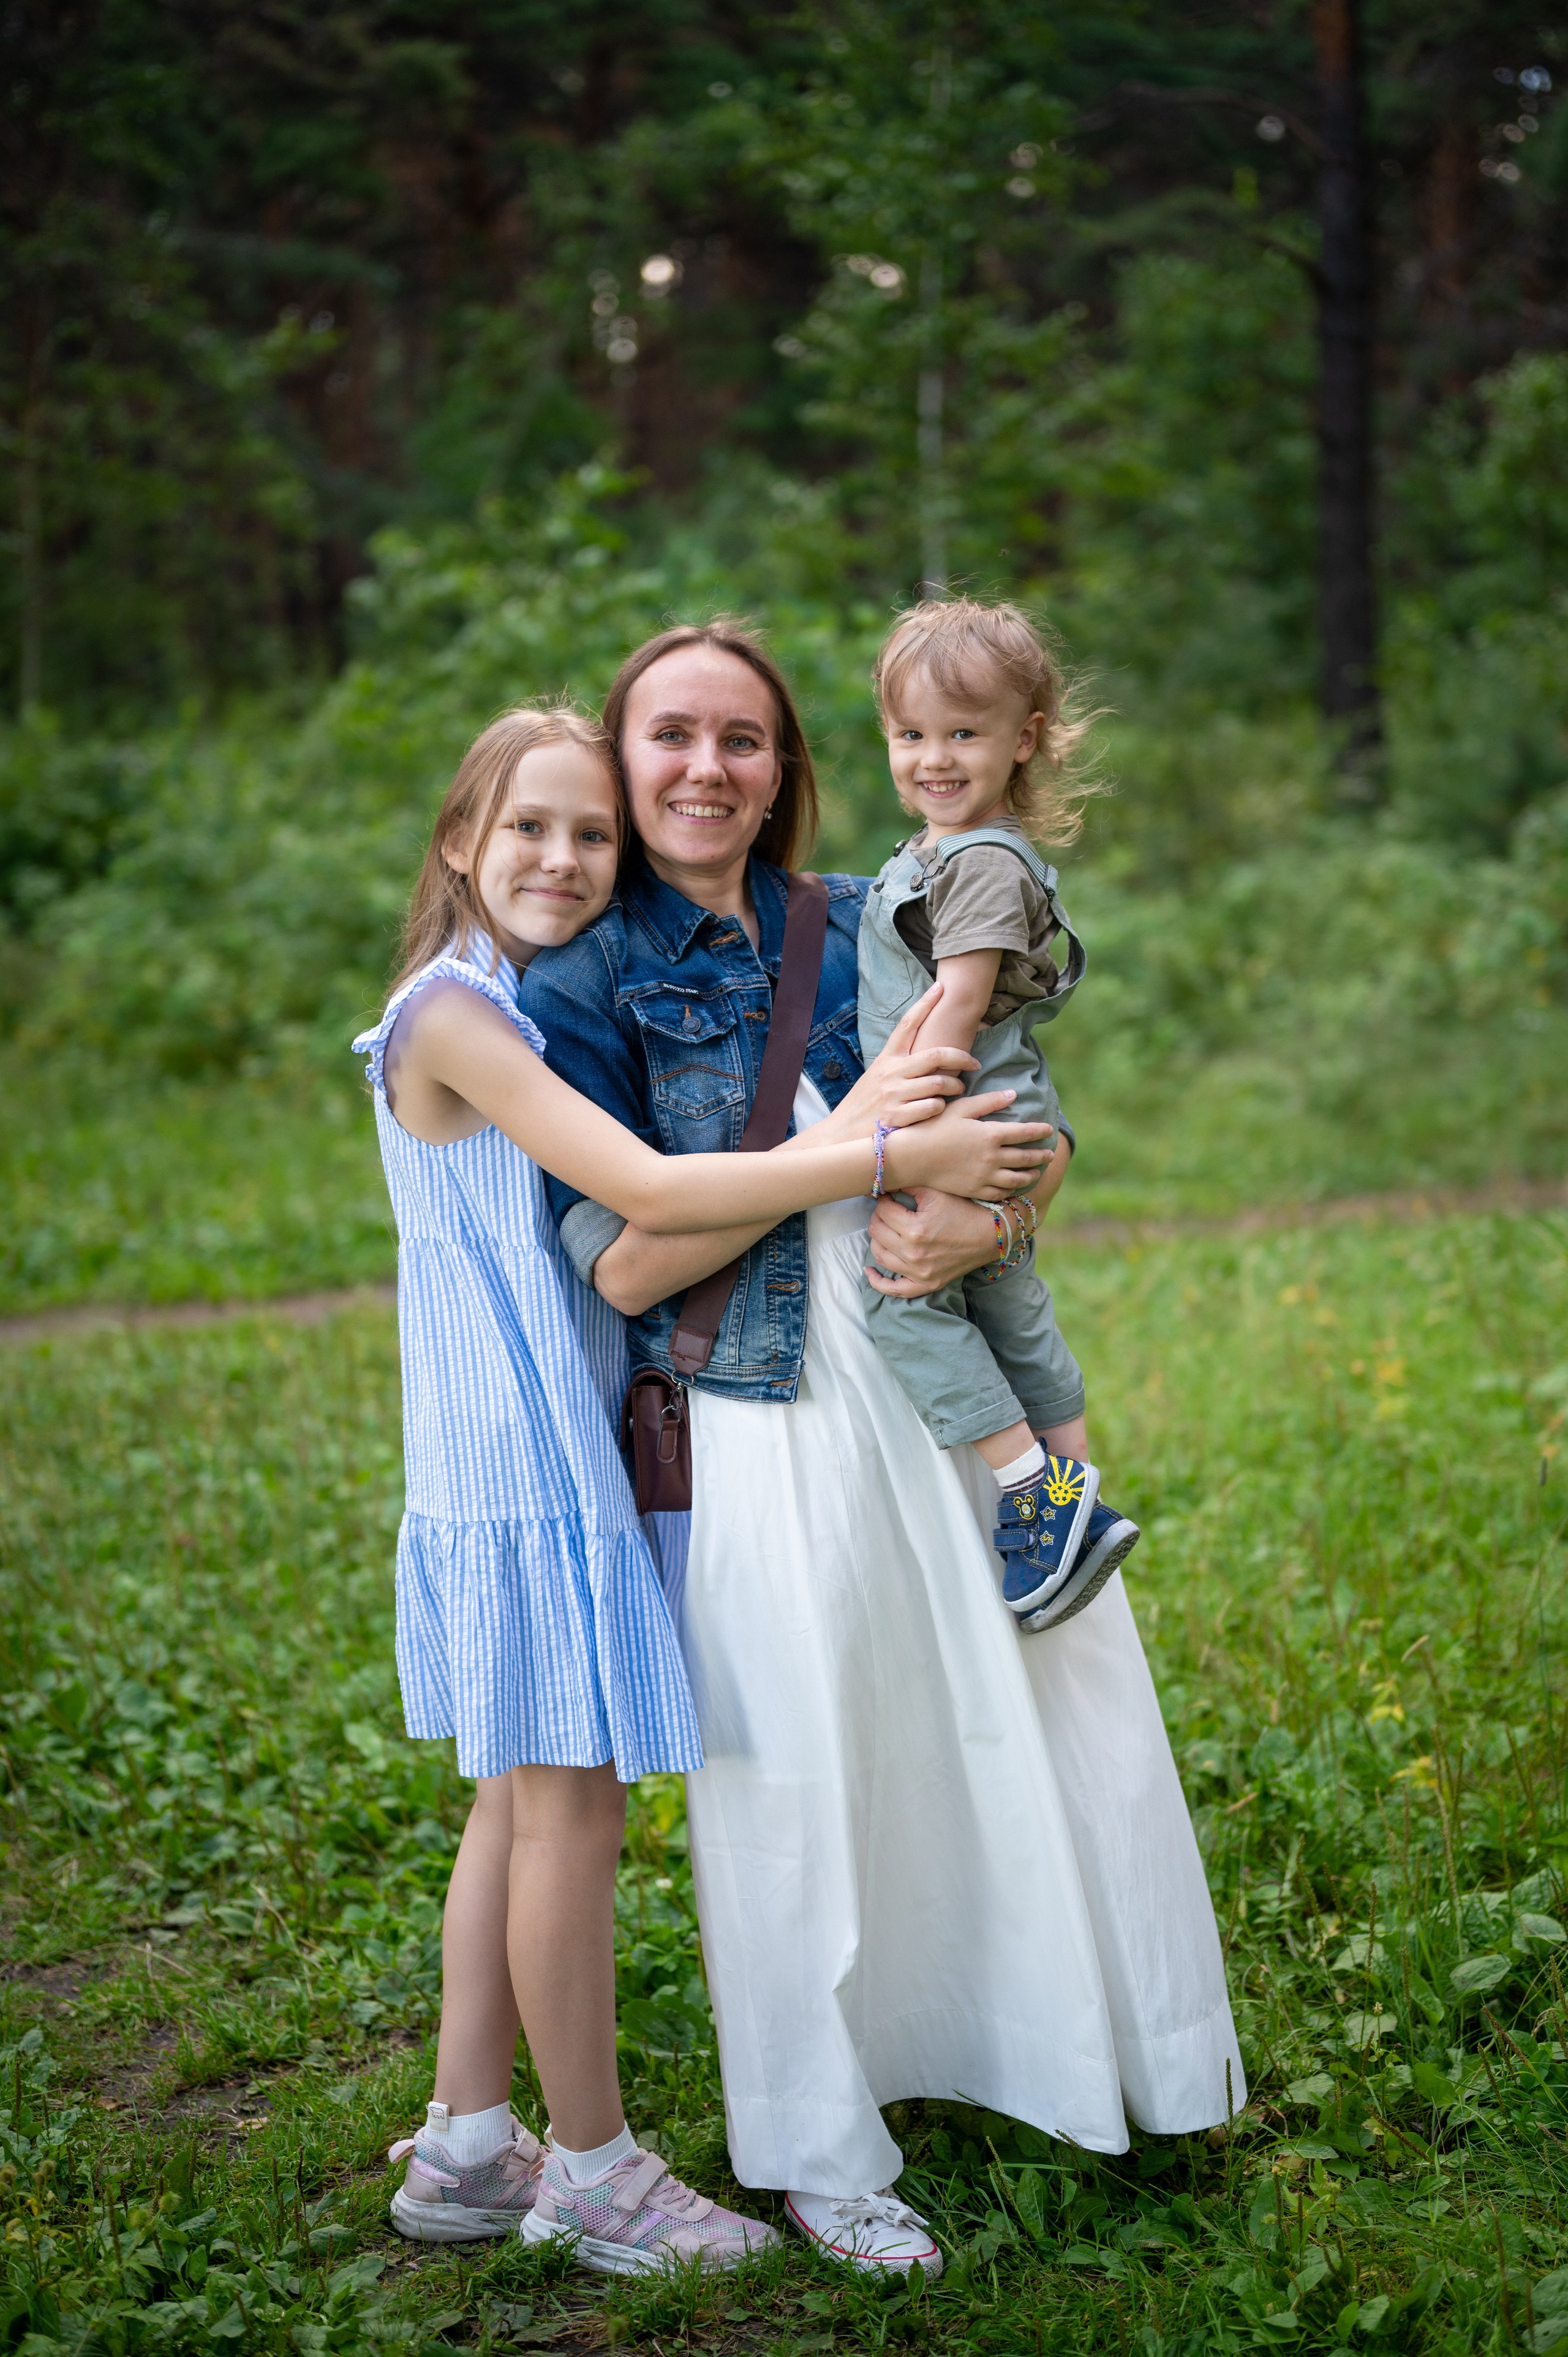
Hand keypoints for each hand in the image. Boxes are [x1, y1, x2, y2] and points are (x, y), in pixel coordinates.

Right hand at [808, 985, 974, 1144]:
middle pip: (936, 1054)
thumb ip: (898, 1065)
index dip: (925, 1004)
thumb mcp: (876, 1077)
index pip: (907, 1024)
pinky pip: (933, 1106)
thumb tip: (925, 1054)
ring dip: (955, 1087)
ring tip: (958, 1090)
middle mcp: (891, 1073)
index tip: (941, 988)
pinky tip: (940, 1110)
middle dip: (962, 1057)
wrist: (842, 1135)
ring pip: (940, 1082)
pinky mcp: (898, 1116)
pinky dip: (941, 1107)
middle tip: (974, 1063)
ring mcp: (894, 1094)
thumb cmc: (864, 1105)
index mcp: (886, 1059)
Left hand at [865, 1188, 1006, 1296]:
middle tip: (888, 1211)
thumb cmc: (965, 1210)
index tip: (890, 1198)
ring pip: (879, 1255)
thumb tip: (884, 1182)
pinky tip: (870, 1270)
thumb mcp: (937, 1192)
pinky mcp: (926, 1284)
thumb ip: (908, 1186)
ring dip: (877, 1239)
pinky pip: (893, 1290)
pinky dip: (877, 1281)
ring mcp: (919, 1272)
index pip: (882, 1211)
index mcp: (916, 1229)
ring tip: (885, 1230)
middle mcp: (914, 1253)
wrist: (991, 1235)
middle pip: (876, 1232)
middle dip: (879, 1217)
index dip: (884, 1201)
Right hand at [881, 1092, 1050, 1202]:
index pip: (1025, 1133)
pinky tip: (1013, 1186)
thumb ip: (989, 1101)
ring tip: (1036, 1172)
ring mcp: (984, 1177)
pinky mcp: (974, 1190)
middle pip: (1025, 1158)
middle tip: (1050, 1154)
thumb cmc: (933, 1127)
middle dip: (1041, 1155)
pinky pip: (999, 1193)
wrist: (912, 1157)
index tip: (1048, 1130)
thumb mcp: (961, 1108)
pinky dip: (1011, 1190)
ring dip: (1030, 1175)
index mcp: (991, 1134)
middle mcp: (992, 1158)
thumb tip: (1013, 1094)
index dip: (1039, 1131)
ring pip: (1016, 1179)